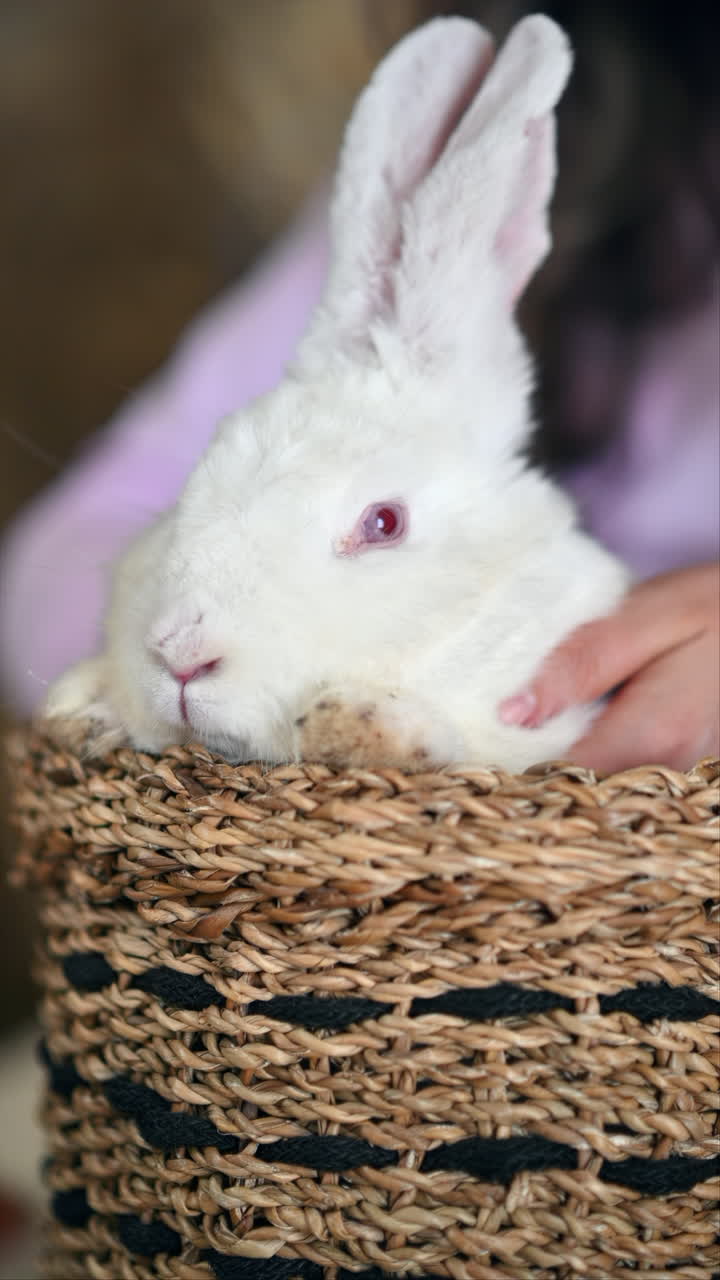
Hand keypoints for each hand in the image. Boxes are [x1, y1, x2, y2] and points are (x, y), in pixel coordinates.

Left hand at [499, 562, 719, 772]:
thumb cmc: (711, 606)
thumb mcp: (644, 616)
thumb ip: (580, 664)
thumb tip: (512, 713)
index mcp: (651, 734)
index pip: (558, 778)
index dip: (509, 768)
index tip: (470, 749)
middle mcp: (667, 768)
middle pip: (575, 790)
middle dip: (526, 772)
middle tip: (481, 743)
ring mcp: (678, 773)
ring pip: (595, 787)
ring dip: (554, 766)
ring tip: (516, 736)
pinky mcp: (678, 766)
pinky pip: (616, 775)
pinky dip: (583, 759)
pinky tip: (563, 732)